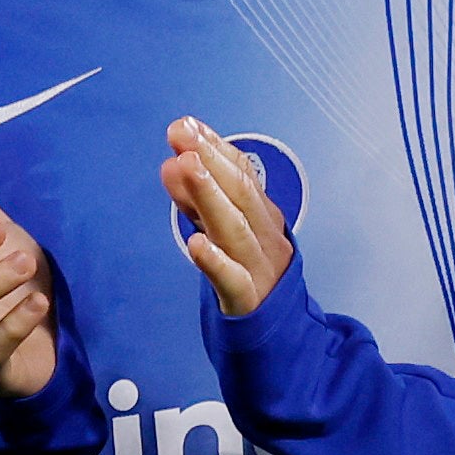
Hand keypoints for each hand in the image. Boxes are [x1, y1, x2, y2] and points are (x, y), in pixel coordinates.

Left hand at [162, 119, 296, 316]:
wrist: (281, 330)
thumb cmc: (250, 270)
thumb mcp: (226, 229)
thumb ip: (200, 199)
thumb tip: (174, 162)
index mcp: (263, 215)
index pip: (241, 176)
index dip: (216, 148)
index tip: (188, 124)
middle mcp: (265, 235)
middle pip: (239, 194)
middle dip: (210, 160)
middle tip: (181, 133)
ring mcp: (258, 266)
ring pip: (234, 228)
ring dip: (210, 196)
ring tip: (187, 166)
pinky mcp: (247, 299)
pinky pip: (232, 279)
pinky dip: (215, 261)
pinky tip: (196, 243)